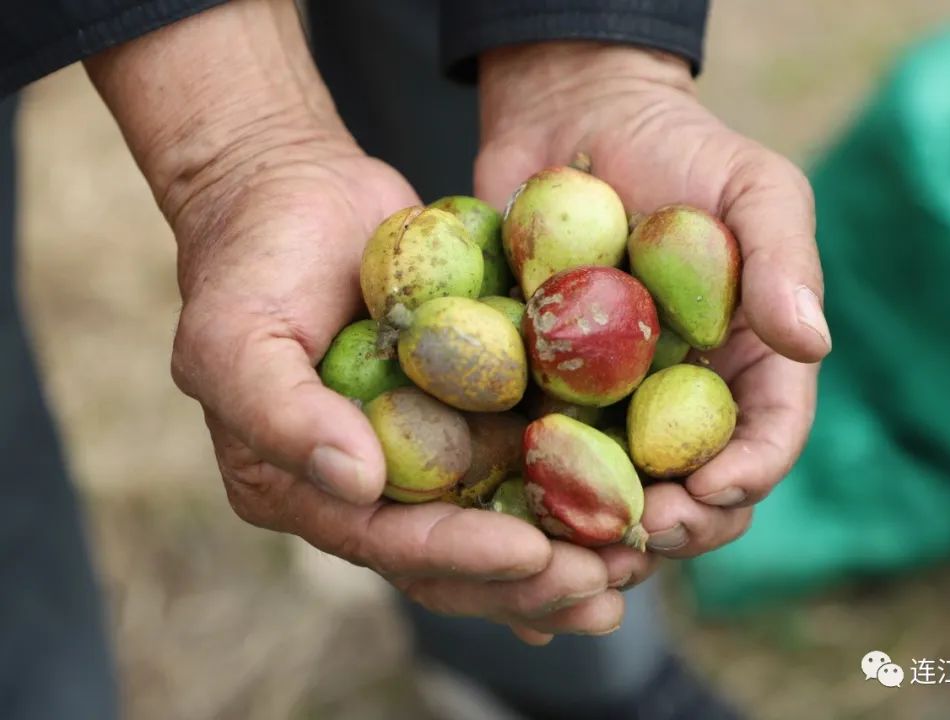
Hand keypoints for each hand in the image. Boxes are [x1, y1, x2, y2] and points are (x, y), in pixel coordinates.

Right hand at [84, 1, 654, 643]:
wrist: (289, 192)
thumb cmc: (250, 264)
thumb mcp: (235, 338)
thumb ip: (283, 416)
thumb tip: (359, 484)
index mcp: (304, 488)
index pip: (388, 543)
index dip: (461, 557)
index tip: (534, 556)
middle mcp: (365, 486)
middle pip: (453, 556)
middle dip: (529, 580)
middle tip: (605, 589)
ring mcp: (419, 448)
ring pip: (496, 518)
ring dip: (563, 552)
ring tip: (630, 568)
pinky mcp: (463, 406)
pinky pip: (520, 456)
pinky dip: (570, 487)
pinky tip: (630, 514)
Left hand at [476, 42, 830, 558]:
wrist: (574, 120)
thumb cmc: (679, 147)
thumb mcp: (753, 185)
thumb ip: (783, 258)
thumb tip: (812, 342)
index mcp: (749, 364)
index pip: (767, 438)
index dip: (749, 476)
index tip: (711, 490)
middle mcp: (683, 399)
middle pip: (695, 490)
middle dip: (677, 525)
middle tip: (636, 533)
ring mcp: (612, 404)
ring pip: (617, 495)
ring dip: (602, 531)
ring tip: (575, 545)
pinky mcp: (544, 393)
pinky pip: (539, 458)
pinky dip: (533, 496)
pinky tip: (513, 516)